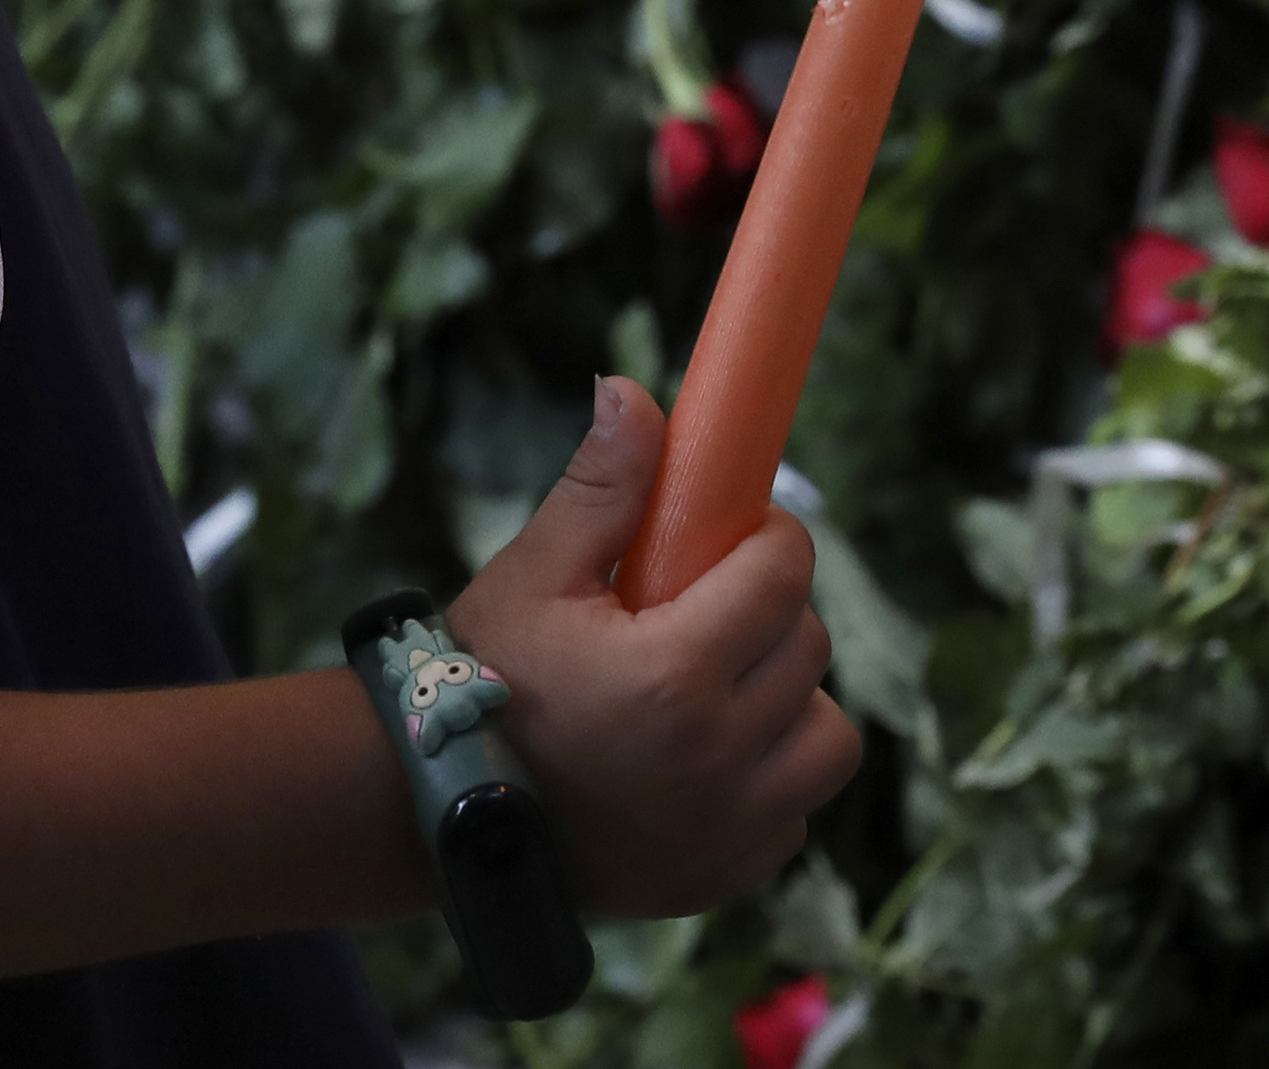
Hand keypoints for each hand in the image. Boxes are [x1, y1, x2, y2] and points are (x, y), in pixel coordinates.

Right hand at [443, 376, 859, 917]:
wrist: (440, 815)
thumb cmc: (482, 681)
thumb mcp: (533, 574)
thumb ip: (601, 487)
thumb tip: (633, 392)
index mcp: (673, 675)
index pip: (783, 574)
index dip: (769, 538)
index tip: (734, 534)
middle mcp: (718, 759)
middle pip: (811, 649)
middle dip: (771, 611)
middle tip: (708, 606)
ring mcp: (728, 829)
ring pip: (827, 739)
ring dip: (789, 701)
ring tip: (719, 685)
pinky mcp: (726, 877)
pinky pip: (795, 814)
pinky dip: (769, 780)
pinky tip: (704, 757)